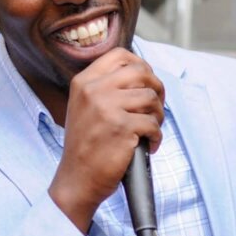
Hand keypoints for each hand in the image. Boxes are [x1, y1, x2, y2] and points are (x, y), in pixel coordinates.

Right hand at [48, 48, 163, 232]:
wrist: (77, 179)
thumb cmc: (87, 146)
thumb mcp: (85, 107)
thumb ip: (106, 88)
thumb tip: (143, 74)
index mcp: (84, 82)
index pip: (120, 56)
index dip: (141, 66)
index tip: (147, 83)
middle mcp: (94, 90)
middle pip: (141, 72)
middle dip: (157, 89)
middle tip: (155, 107)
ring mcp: (107, 107)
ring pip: (151, 98)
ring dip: (158, 115)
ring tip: (150, 130)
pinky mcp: (121, 127)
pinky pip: (153, 124)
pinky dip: (156, 136)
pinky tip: (149, 145)